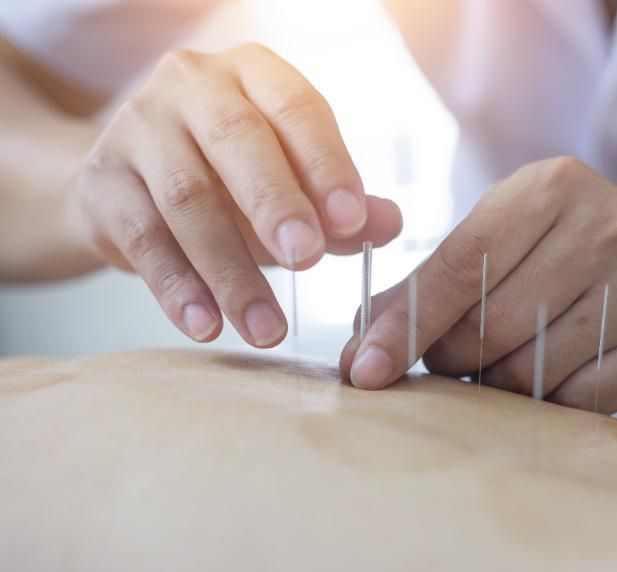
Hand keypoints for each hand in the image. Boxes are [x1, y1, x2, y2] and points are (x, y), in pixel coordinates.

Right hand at [67, 44, 401, 346]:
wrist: (132, 182)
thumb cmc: (232, 178)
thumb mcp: (293, 184)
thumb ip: (341, 206)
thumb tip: (389, 225)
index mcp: (252, 74)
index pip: (296, 108)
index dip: (327, 164)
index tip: (352, 222)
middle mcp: (190, 87)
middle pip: (235, 141)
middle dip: (275, 204)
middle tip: (307, 261)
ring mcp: (137, 130)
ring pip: (187, 199)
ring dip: (232, 270)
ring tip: (267, 328)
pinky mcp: (102, 184)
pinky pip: (144, 239)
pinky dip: (178, 288)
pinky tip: (208, 326)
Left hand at [339, 157, 616, 412]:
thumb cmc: (544, 253)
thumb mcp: (489, 242)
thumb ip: (422, 289)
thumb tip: (361, 354)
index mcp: (551, 186)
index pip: (461, 266)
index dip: (407, 324)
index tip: (366, 370)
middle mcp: (609, 224)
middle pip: (493, 325)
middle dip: (452, 357)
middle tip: (448, 359)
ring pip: (532, 370)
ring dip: (496, 384)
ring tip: (496, 365)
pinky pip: (579, 401)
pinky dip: (547, 403)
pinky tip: (545, 377)